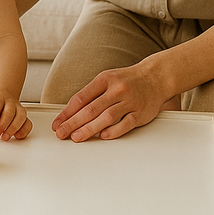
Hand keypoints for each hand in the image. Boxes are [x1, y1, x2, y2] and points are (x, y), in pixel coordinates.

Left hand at [0, 91, 31, 140]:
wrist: (2, 98)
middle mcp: (10, 102)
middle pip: (9, 112)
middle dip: (2, 125)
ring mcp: (18, 108)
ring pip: (21, 116)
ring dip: (13, 129)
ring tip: (5, 137)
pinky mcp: (23, 117)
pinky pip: (28, 123)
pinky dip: (24, 130)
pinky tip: (17, 136)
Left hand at [52, 63, 168, 141]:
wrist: (156, 77)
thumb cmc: (127, 80)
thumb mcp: (107, 79)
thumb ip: (91, 94)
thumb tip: (70, 113)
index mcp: (105, 79)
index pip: (81, 98)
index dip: (67, 112)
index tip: (57, 123)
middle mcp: (117, 89)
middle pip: (91, 109)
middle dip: (73, 123)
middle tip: (62, 133)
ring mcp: (130, 101)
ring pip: (106, 117)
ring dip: (89, 129)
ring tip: (76, 137)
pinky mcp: (141, 113)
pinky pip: (125, 124)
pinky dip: (113, 131)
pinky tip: (102, 136)